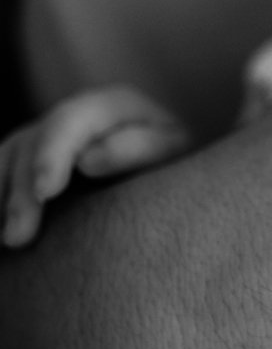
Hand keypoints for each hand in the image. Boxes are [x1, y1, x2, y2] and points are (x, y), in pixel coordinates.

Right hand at [0, 85, 187, 245]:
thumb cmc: (177, 163)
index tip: (46, 192)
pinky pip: (2, 177)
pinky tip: (1, 234)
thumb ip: (138, 149)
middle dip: (21, 191)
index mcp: (113, 105)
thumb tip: (87, 160)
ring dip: (2, 200)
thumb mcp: (173, 151)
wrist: (169, 173)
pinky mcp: (29, 163)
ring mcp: (45, 138)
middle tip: (17, 238)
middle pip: (31, 143)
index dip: (52, 153)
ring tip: (4, 243)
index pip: (72, 120)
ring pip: (8, 159)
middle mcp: (72, 117)